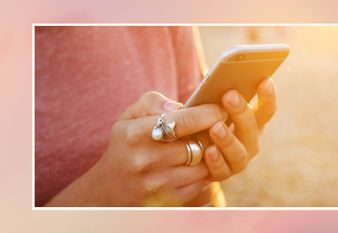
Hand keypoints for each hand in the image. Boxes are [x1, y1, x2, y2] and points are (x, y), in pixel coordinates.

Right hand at [46, 92, 226, 206]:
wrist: (110, 188)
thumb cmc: (125, 146)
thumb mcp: (128, 118)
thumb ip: (152, 102)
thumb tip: (179, 105)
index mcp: (136, 135)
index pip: (184, 121)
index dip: (208, 113)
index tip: (219, 110)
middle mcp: (147, 160)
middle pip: (198, 143)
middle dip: (212, 133)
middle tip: (217, 126)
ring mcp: (159, 183)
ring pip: (203, 164)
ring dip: (208, 153)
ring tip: (203, 144)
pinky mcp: (170, 199)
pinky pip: (200, 182)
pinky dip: (202, 171)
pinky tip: (194, 164)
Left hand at [203, 78, 276, 180]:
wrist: (191, 149)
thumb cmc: (203, 119)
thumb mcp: (208, 104)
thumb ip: (215, 94)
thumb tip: (214, 80)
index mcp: (252, 121)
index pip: (266, 109)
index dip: (268, 96)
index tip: (265, 80)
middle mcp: (251, 140)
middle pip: (252, 128)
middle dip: (241, 111)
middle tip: (229, 96)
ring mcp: (239, 159)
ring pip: (239, 152)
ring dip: (228, 139)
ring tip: (216, 128)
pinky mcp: (223, 173)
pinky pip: (222, 170)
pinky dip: (216, 160)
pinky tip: (208, 150)